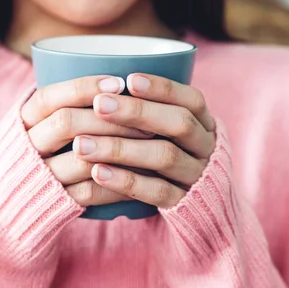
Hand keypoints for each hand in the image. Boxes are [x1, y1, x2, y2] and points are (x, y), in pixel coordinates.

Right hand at [21, 76, 152, 206]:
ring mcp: (41, 176)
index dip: (84, 87)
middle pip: (66, 124)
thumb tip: (117, 79)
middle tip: (147, 117)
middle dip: (109, 118)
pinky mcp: (56, 203)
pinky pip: (91, 192)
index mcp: (23, 120)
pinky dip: (119, 182)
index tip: (119, 82)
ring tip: (153, 142)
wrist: (11, 205)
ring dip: (120, 150)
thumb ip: (64, 104)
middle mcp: (27, 146)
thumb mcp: (38, 125)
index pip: (50, 97)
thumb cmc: (37, 153)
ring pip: (81, 159)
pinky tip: (144, 174)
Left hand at [73, 74, 215, 208]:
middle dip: (137, 112)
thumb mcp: (167, 130)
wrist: (197, 207)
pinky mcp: (182, 204)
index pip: (191, 100)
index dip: (162, 88)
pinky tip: (97, 172)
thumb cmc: (168, 153)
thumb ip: (146, 110)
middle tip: (99, 105)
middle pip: (179, 124)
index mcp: (204, 123)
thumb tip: (100, 86)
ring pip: (165, 157)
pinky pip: (156, 191)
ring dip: (121, 148)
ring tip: (83, 143)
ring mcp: (196, 177)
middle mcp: (205, 148)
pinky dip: (125, 180)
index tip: (129, 79)